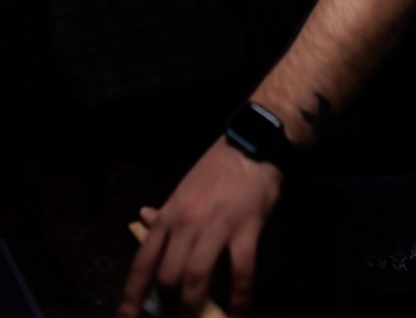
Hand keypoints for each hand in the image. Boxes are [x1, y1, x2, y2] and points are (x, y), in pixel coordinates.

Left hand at [116, 136, 283, 317]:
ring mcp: (217, 226)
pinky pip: (240, 272)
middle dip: (170, 306)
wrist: (251, 145)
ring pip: (197, 277)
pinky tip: (237, 312)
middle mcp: (187, 223)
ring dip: (195, 307)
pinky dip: (239, 298)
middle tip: (177, 317)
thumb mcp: (184, 188)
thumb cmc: (216, 169)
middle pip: (169, 275)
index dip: (133, 294)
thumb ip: (166, 210)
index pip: (144, 261)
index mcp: (170, 215)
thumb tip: (143, 217)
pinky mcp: (246, 229)